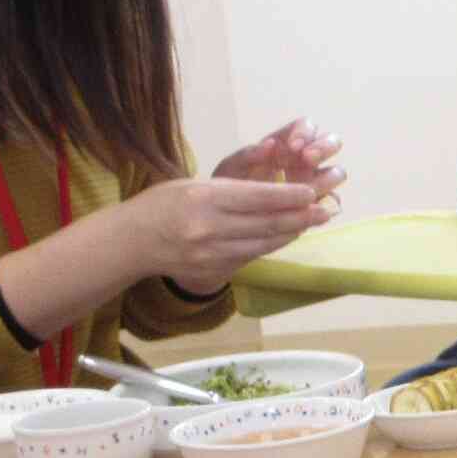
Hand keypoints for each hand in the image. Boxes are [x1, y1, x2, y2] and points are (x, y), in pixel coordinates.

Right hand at [129, 175, 332, 290]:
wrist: (130, 242)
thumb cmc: (162, 204)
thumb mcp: (194, 185)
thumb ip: (233, 191)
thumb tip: (277, 192)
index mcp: (203, 199)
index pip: (258, 198)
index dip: (290, 196)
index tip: (312, 191)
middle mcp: (209, 229)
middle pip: (268, 223)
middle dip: (302, 216)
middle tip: (326, 209)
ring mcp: (211, 254)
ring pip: (265, 243)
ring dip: (292, 232)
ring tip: (313, 221)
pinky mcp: (213, 271)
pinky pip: (252, 256)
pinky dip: (272, 245)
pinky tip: (286, 235)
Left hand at [213, 116, 344, 197]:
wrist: (231, 218)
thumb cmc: (230, 189)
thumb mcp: (230, 170)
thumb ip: (246, 156)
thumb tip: (269, 144)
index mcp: (286, 143)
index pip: (306, 127)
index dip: (305, 133)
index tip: (294, 146)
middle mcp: (306, 159)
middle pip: (331, 142)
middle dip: (323, 148)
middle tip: (307, 159)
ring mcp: (315, 182)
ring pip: (336, 172)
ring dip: (327, 177)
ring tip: (309, 189)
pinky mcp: (319, 205)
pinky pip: (333, 202)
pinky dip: (328, 204)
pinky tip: (312, 208)